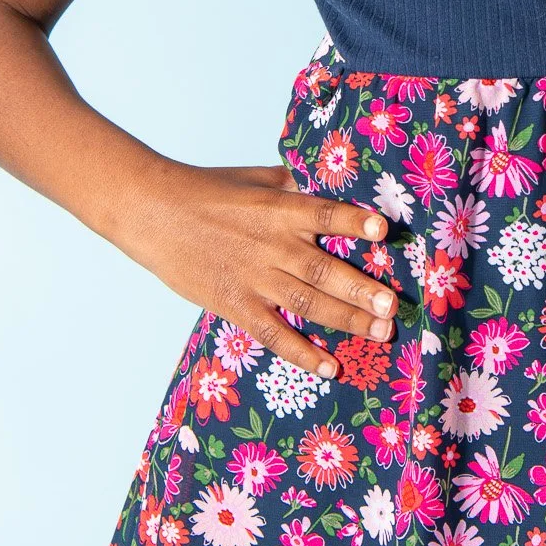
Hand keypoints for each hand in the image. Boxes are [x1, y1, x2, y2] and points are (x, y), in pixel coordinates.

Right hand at [122, 160, 398, 379]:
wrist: (152, 212)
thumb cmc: (207, 190)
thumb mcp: (256, 178)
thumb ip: (294, 186)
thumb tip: (331, 184)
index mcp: (279, 208)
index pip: (324, 212)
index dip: (354, 221)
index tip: (383, 230)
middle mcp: (272, 244)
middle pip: (323, 268)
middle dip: (361, 288)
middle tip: (392, 305)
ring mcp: (254, 277)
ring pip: (307, 303)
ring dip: (346, 319)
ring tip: (381, 332)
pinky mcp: (235, 304)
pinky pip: (273, 333)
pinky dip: (301, 352)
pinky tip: (329, 367)